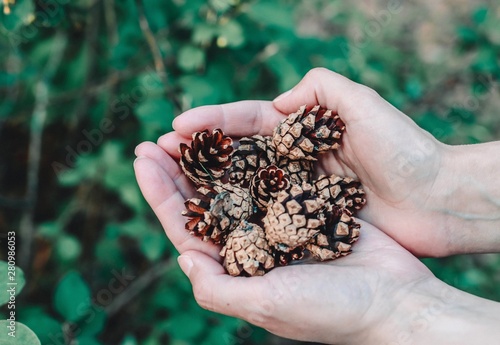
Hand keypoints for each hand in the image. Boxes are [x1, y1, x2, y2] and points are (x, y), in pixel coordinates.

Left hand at [133, 142, 434, 342]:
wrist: (394, 300)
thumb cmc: (331, 310)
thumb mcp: (265, 305)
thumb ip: (216, 288)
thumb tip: (180, 255)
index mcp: (236, 268)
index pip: (186, 226)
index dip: (160, 194)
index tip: (142, 158)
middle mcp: (252, 243)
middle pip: (204, 201)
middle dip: (177, 170)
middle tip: (153, 139)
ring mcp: (278, 223)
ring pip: (234, 184)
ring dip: (210, 159)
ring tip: (188, 130)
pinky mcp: (305, 205)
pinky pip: (272, 175)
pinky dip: (253, 156)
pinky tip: (237, 135)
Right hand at [154, 68, 447, 255]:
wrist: (437, 200)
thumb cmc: (405, 150)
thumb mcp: (362, 104)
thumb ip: (320, 89)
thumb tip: (276, 104)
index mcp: (302, 129)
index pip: (246, 122)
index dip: (210, 123)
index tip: (176, 127)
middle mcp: (293, 159)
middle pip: (234, 154)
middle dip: (195, 154)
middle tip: (155, 154)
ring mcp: (296, 190)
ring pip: (241, 186)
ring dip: (204, 185)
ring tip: (167, 183)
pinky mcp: (305, 219)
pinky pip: (261, 215)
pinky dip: (233, 215)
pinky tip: (205, 218)